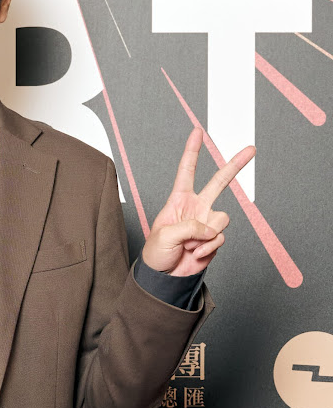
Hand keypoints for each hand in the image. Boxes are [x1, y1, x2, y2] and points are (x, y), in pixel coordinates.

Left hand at [141, 126, 254, 276]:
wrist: (165, 276)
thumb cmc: (157, 252)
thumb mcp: (165, 235)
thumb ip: (189, 227)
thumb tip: (211, 228)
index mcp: (179, 199)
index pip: (187, 170)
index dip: (192, 151)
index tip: (197, 132)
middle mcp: (196, 207)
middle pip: (219, 182)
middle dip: (235, 165)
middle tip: (251, 149)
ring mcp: (207, 222)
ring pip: (222, 219)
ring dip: (204, 235)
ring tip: (188, 244)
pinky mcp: (215, 239)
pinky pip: (220, 238)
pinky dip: (207, 248)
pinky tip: (195, 253)